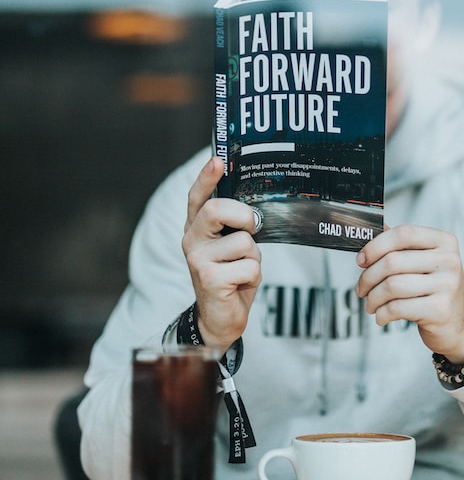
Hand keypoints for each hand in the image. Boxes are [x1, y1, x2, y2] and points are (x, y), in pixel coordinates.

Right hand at [182, 156, 261, 352]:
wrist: (219, 319)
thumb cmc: (231, 276)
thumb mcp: (232, 246)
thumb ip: (235, 226)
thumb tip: (256, 209)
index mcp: (196, 227)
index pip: (198, 197)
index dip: (207, 177)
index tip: (218, 160)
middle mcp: (191, 240)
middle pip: (217, 209)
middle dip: (244, 215)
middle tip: (252, 228)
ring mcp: (198, 260)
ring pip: (244, 242)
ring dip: (253, 257)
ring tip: (242, 269)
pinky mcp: (210, 279)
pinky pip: (249, 266)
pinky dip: (254, 276)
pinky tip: (240, 285)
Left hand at [355, 225, 463, 361]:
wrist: (457, 323)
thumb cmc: (434, 288)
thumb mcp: (423, 261)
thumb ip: (400, 245)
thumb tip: (372, 229)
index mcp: (444, 241)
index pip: (404, 234)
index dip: (376, 245)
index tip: (361, 260)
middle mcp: (449, 260)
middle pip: (393, 261)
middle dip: (368, 277)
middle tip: (362, 288)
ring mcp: (447, 285)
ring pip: (392, 286)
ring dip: (373, 297)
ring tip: (370, 304)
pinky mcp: (440, 310)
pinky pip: (397, 308)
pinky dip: (382, 313)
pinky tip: (381, 315)